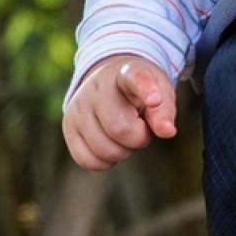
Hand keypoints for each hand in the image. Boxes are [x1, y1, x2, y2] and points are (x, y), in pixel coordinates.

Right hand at [63, 55, 176, 169]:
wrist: (107, 81)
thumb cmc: (138, 92)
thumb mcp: (159, 93)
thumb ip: (164, 111)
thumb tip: (168, 132)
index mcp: (126, 73)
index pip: (135, 79)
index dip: (146, 90)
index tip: (155, 99)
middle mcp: (97, 87)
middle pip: (120, 129)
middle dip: (138, 138)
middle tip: (140, 128)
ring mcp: (78, 106)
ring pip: (104, 150)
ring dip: (122, 151)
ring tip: (124, 133)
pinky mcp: (68, 126)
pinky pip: (87, 160)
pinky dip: (104, 161)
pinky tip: (110, 144)